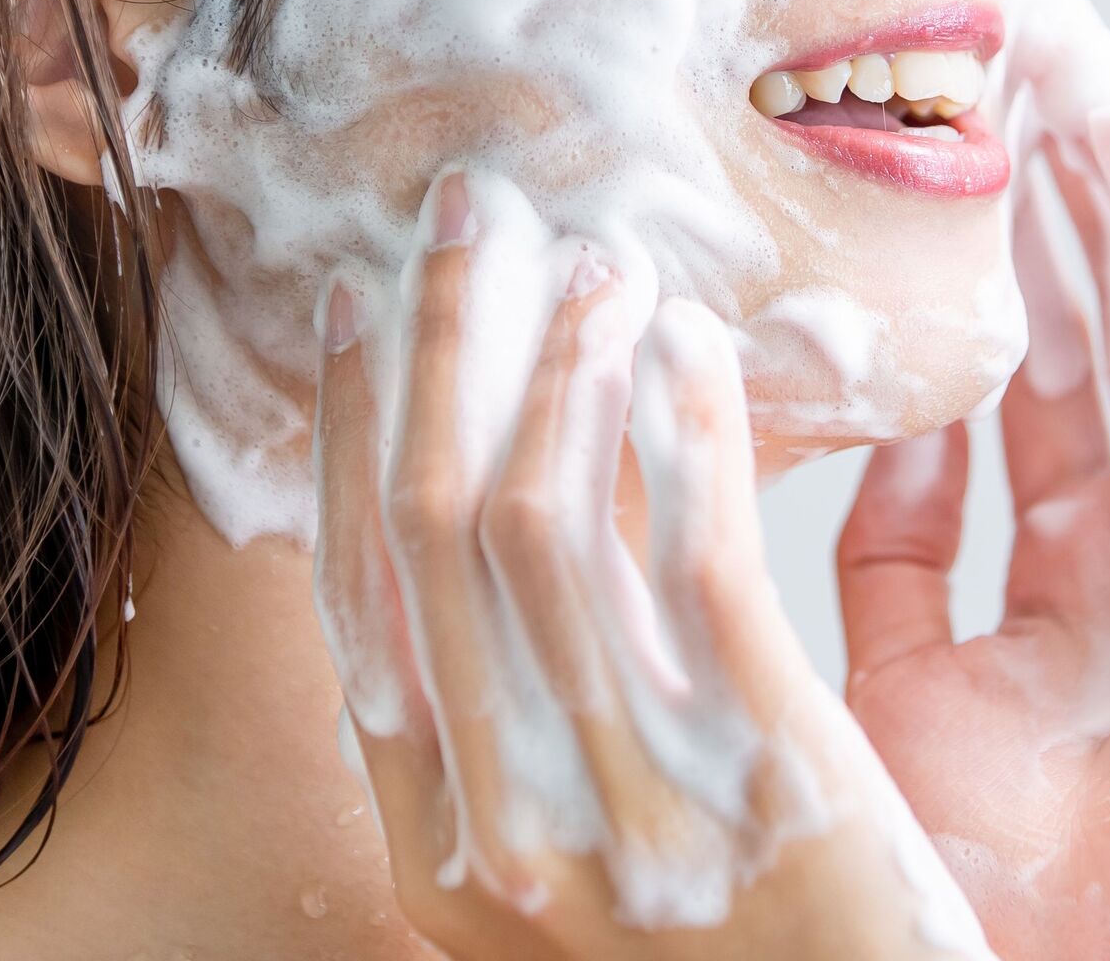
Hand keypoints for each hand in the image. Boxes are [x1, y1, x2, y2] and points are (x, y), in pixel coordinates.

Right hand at [312, 169, 992, 958]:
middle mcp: (504, 829)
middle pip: (435, 529)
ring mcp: (630, 805)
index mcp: (437, 852)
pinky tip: (691, 349)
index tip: (345, 313)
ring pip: (547, 524)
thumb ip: (508, 750)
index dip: (343, 436)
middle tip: (465, 216)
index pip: (356, 600)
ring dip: (565, 365)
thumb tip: (465, 551)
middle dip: (440, 349)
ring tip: (597, 265)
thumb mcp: (565, 894)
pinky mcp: (766, 776)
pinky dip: (684, 431)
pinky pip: (699, 559)